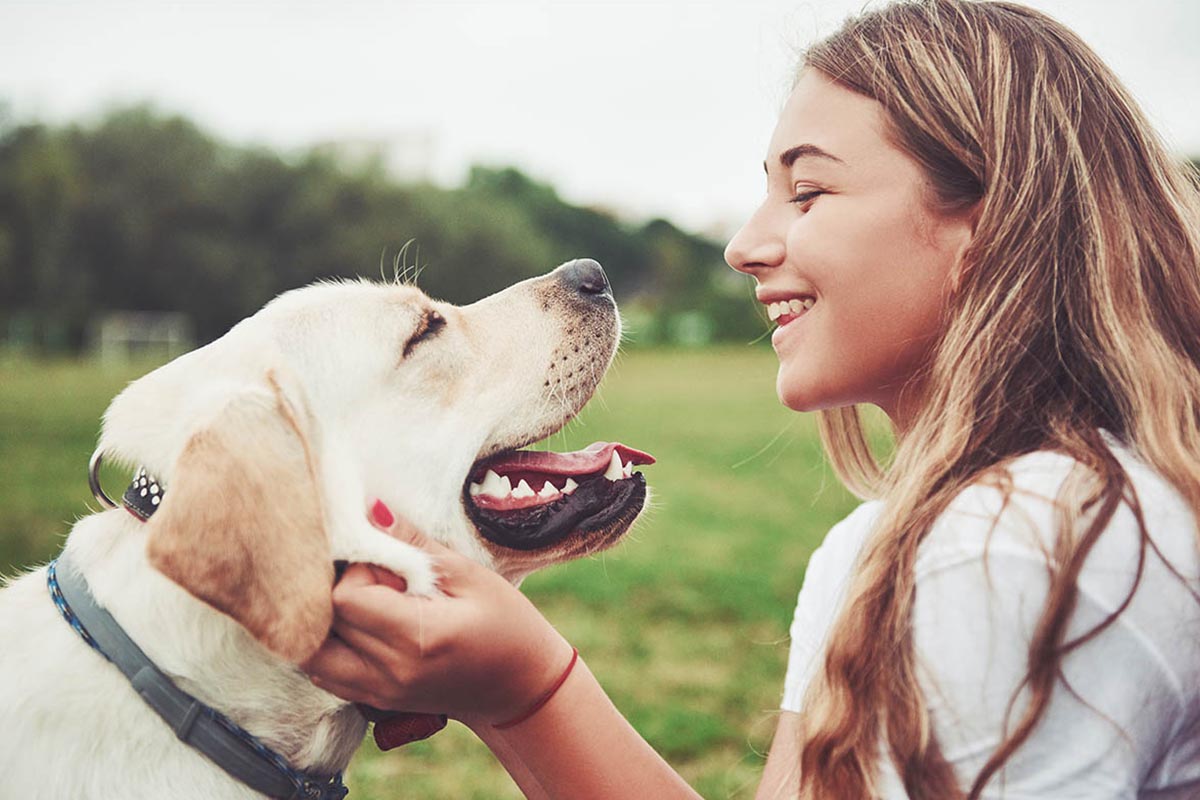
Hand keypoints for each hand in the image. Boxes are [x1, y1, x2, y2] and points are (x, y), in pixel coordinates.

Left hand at [303, 508, 573, 727]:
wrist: (522, 687)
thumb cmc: (508, 626)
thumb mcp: (472, 576)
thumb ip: (415, 545)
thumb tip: (371, 510)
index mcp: (419, 637)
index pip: (346, 597)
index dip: (358, 569)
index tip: (387, 563)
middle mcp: (391, 671)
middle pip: (324, 621)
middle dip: (340, 590)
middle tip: (378, 579)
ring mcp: (379, 692)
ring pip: (312, 652)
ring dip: (326, 620)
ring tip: (364, 602)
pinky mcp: (374, 701)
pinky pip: (324, 673)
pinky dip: (330, 645)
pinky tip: (362, 626)